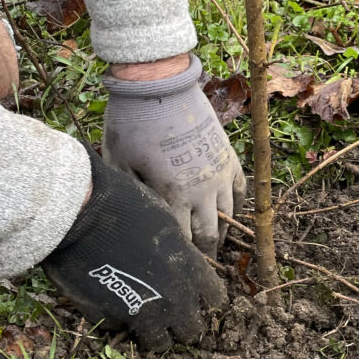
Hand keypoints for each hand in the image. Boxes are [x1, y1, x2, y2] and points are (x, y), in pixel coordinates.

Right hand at [42, 148, 226, 349]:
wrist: (81, 214)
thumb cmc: (127, 207)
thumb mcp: (167, 225)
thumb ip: (180, 254)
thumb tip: (182, 267)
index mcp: (189, 271)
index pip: (214, 300)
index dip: (206, 300)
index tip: (197, 298)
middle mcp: (172, 298)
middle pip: (191, 330)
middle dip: (183, 324)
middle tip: (171, 313)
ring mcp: (141, 314)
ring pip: (159, 343)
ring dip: (154, 333)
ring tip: (144, 319)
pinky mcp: (109, 319)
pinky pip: (120, 330)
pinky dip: (118, 321)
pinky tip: (111, 303)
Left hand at [101, 53, 245, 256]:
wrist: (159, 86)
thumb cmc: (132, 124)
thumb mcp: (118, 163)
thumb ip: (128, 194)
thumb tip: (128, 220)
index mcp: (173, 196)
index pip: (181, 241)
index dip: (179, 259)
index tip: (176, 272)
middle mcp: (202, 190)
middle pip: (209, 235)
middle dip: (205, 255)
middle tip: (199, 268)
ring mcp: (219, 173)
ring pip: (228, 217)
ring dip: (222, 234)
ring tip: (215, 246)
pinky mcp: (228, 157)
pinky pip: (240, 191)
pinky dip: (236, 207)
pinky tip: (229, 215)